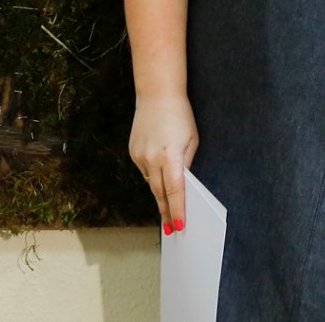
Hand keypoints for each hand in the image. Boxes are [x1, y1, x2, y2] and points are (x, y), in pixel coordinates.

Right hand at [128, 93, 196, 233]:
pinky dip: (153, 175)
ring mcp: (139, 156)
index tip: (179, 225)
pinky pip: (144, 170)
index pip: (174, 191)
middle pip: (159, 192)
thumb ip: (186, 164)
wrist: (156, 94)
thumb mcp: (192, 140)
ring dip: (159, 194)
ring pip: (150, 182)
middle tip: (172, 229)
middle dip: (166, 211)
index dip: (177, 210)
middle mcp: (151, 159)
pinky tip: (159, 176)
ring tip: (167, 209)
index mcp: (170, 156)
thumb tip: (182, 185)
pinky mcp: (133, 152)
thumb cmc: (180, 116)